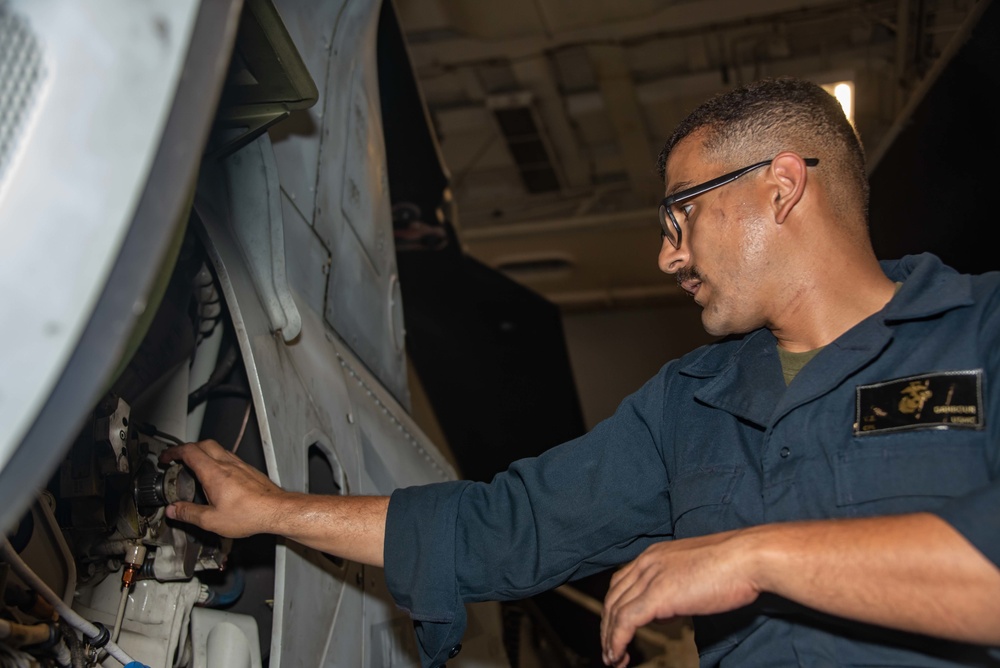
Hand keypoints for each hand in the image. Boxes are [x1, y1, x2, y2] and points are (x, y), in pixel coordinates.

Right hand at [159, 439, 285, 537]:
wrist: (276, 510)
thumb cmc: (250, 514)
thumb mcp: (211, 520)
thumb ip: (189, 514)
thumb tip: (173, 510)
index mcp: (214, 473)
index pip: (189, 452)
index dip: (173, 452)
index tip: (166, 458)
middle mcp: (227, 464)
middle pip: (203, 444)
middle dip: (187, 448)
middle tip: (179, 459)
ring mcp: (240, 465)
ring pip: (218, 449)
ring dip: (204, 452)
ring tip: (196, 466)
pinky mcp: (249, 470)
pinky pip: (230, 457)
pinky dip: (218, 459)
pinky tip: (218, 475)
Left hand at [600, 531, 759, 666]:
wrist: (748, 557)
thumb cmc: (734, 565)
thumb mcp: (695, 572)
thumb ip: (677, 586)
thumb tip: (669, 608)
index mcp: (655, 555)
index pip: (622, 582)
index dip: (615, 608)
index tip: (616, 629)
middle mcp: (647, 563)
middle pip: (613, 597)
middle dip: (607, 626)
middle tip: (610, 648)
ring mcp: (651, 578)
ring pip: (615, 611)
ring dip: (609, 639)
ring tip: (613, 659)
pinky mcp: (658, 595)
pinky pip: (626, 622)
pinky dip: (617, 641)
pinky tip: (618, 655)